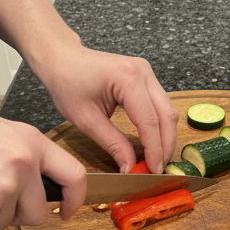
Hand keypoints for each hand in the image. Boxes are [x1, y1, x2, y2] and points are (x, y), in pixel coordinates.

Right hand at [0, 103, 85, 229]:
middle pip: (38, 212)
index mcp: (29, 141)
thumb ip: (23, 158)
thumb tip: (40, 185)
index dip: (74, 199)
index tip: (68, 210)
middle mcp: (23, 163)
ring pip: (10, 221)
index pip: (73, 175)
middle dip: (17, 213)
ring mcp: (4, 187)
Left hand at [34, 42, 178, 174]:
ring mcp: (147, 72)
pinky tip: (154, 142)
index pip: (150, 121)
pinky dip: (161, 127)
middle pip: (167, 116)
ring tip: (157, 158)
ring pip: (168, 112)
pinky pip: (162, 106)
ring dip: (166, 138)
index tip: (153, 171)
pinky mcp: (147, 77)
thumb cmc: (66, 82)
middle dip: (165, 146)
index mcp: (126, 78)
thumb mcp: (86, 120)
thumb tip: (130, 168)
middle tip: (157, 169)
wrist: (61, 57)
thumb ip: (113, 144)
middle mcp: (142, 72)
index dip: (154, 150)